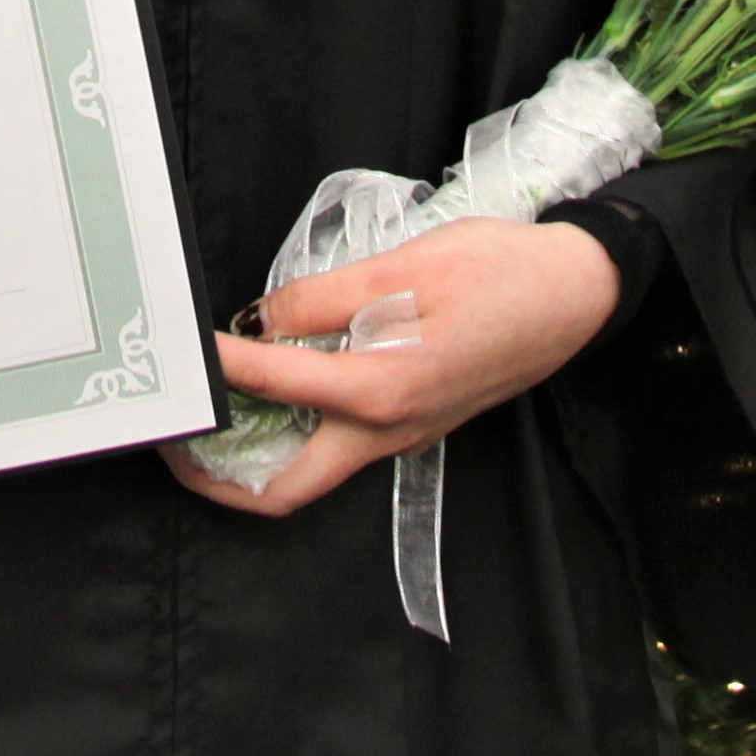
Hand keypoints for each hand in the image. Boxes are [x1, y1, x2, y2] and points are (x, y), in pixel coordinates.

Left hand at [163, 216, 618, 519]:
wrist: (578, 291)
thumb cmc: (500, 270)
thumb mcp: (406, 264)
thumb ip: (325, 297)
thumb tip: (262, 319)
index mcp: (383, 388)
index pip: (272, 382)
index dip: (220, 364)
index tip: (183, 349)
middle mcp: (389, 430)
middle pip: (284, 490)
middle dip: (219, 479)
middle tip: (177, 446)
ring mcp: (406, 434)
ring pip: (313, 477)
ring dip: (255, 465)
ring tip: (212, 427)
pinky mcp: (418, 423)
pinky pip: (343, 451)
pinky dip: (298, 440)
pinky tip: (281, 398)